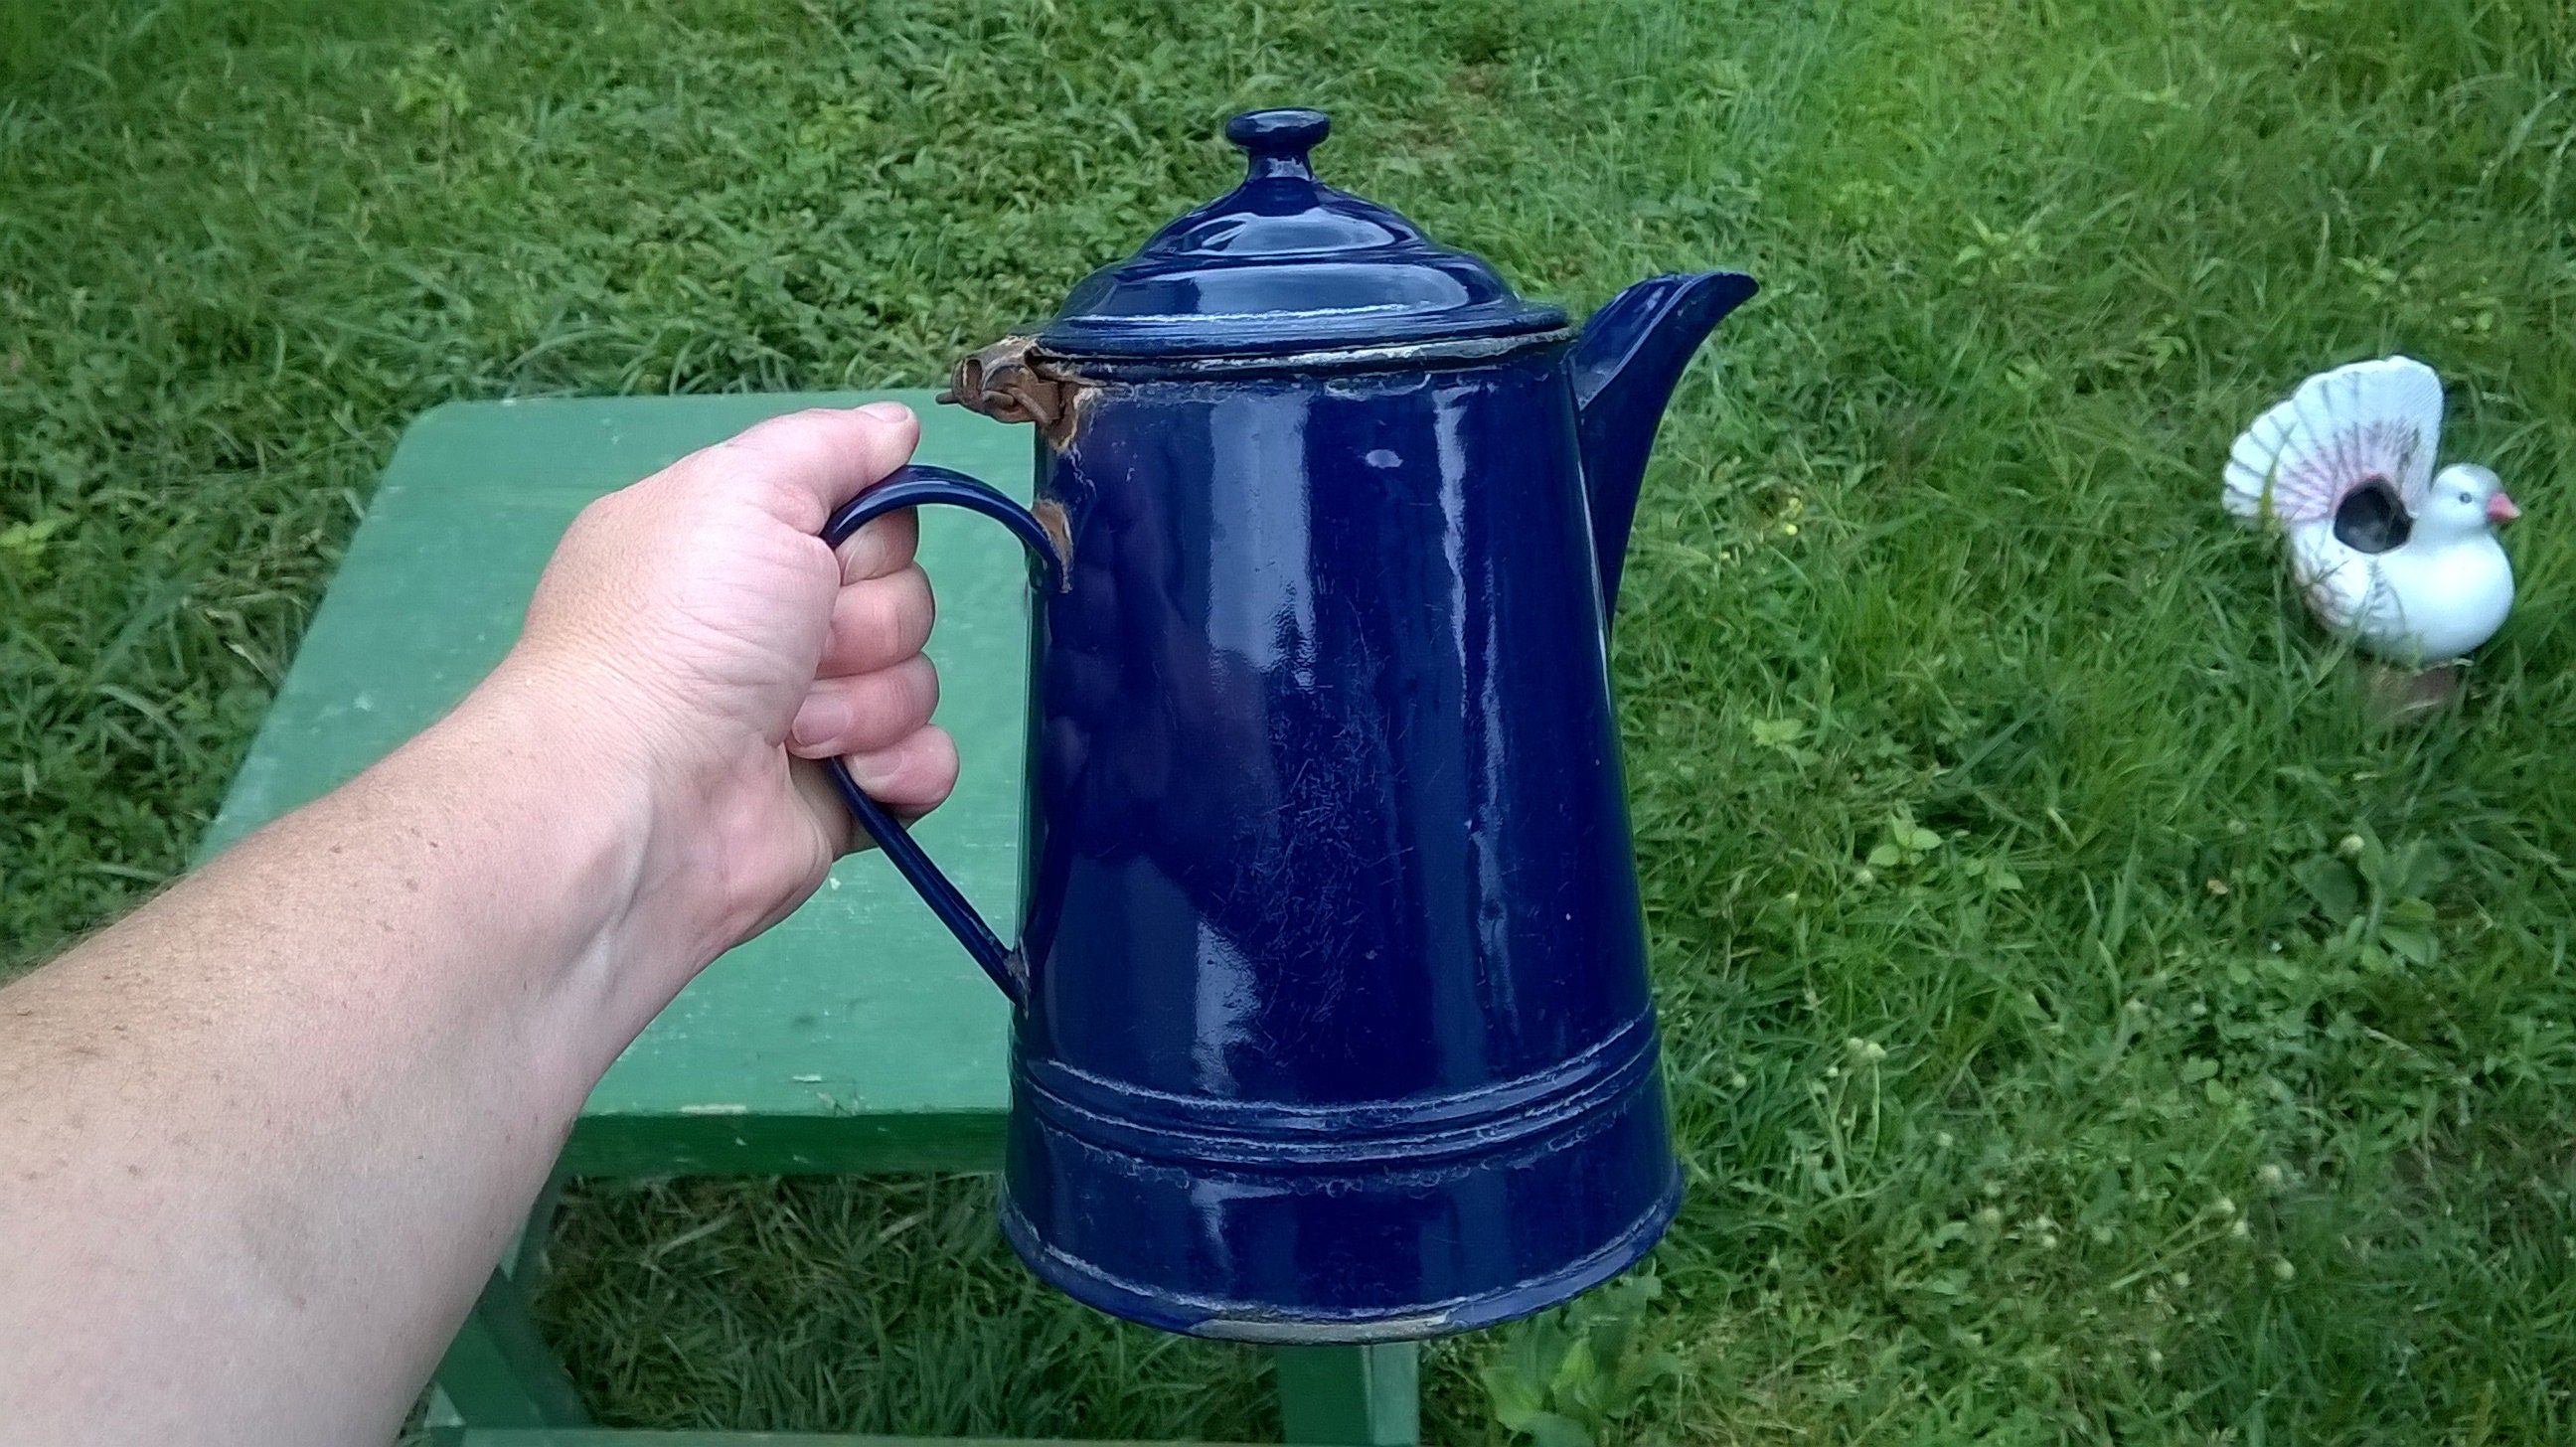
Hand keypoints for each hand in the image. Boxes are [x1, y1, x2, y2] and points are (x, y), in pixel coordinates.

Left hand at [497, 403, 957, 964]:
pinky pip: (925, 763)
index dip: (867, 537)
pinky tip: (853, 778)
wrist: (644, 795)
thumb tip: (899, 425)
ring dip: (869, 703)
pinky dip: (902, 768)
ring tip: (796, 733)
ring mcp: (810, 717)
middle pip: (904, 597)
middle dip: (867, 624)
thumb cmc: (682, 628)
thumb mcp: (741, 490)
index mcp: (739, 548)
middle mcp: (771, 627)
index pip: (867, 516)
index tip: (820, 556)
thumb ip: (828, 445)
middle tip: (801, 652)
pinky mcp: (842, 796)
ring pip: (918, 681)